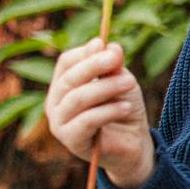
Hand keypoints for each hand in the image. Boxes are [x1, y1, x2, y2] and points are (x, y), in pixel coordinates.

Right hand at [44, 40, 155, 187]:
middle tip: (117, 59)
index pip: (66, 62)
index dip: (87, 52)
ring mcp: (59, 123)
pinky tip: (126, 107)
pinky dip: (108, 111)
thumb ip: (113, 66)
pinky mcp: (71, 141)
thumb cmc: (123, 108)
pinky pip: (87, 121)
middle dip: (94, 66)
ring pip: (78, 98)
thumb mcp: (121, 82)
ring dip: (106, 87)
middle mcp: (55, 103)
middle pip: (69, 78)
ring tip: (130, 83)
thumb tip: (110, 45)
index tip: (110, 48)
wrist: (134, 143)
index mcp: (63, 84)